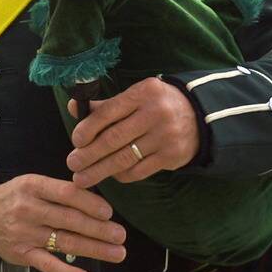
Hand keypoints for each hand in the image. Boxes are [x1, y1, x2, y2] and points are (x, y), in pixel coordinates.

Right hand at [0, 174, 125, 271]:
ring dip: (94, 249)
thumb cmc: (15, 197)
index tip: (109, 212)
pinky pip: (48, 264)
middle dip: (99, 228)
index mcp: (34, 186)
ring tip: (116, 253)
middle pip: (70, 219)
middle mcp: (30, 208)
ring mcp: (26, 233)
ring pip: (64, 241)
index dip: (90, 203)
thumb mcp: (32, 184)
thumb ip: (59, 191)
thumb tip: (95, 201)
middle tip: (121, 235)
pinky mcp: (23, 254)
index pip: (67, 193)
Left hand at [67, 77, 198, 187]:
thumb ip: (105, 104)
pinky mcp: (172, 156)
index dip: (88, 128)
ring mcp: (165, 137)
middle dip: (89, 154)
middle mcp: (155, 114)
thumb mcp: (135, 96)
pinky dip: (122, 175)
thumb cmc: (156, 104)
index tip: (75, 141)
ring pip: (125, 158)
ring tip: (83, 178)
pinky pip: (140, 170)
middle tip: (72, 164)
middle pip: (114, 138)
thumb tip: (74, 108)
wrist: (199, 115)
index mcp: (142, 94)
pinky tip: (110, 176)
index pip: (109, 112)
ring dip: (100, 170)